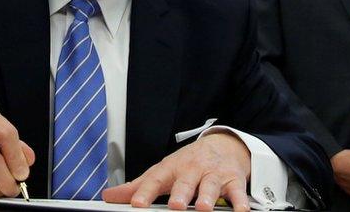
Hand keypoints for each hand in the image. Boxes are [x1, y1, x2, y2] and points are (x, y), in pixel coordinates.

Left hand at [103, 132, 250, 210]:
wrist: (225, 144)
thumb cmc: (190, 163)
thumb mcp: (164, 170)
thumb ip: (139, 186)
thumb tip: (109, 196)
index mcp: (172, 169)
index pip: (155, 180)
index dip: (145, 193)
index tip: (137, 205)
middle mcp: (193, 170)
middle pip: (185, 182)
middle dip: (181, 193)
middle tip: (175, 205)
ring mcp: (214, 175)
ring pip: (211, 186)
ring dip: (207, 196)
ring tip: (203, 208)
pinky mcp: (234, 180)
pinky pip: (238, 191)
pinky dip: (240, 202)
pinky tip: (240, 211)